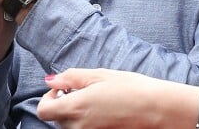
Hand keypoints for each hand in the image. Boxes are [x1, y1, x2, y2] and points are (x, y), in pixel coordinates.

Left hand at [37, 68, 198, 127]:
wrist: (155, 109)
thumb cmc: (131, 88)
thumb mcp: (100, 75)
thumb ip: (72, 77)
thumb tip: (51, 79)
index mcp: (76, 107)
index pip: (43, 109)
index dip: (49, 96)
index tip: (64, 88)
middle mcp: (78, 127)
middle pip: (57, 118)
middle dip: (66, 103)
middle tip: (86, 89)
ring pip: (70, 125)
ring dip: (77, 113)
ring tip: (99, 100)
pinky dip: (88, 121)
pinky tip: (105, 110)